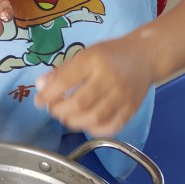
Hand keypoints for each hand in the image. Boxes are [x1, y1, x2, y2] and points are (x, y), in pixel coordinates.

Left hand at [33, 34, 155, 135]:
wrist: (145, 56)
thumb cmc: (110, 54)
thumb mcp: (85, 54)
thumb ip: (62, 71)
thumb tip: (40, 86)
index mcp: (94, 60)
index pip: (66, 80)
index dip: (49, 93)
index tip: (38, 101)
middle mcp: (109, 79)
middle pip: (80, 102)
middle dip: (60, 110)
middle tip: (53, 110)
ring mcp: (123, 96)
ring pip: (95, 117)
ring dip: (74, 122)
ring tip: (67, 117)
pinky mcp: (132, 109)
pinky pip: (112, 126)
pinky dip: (95, 129)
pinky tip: (86, 124)